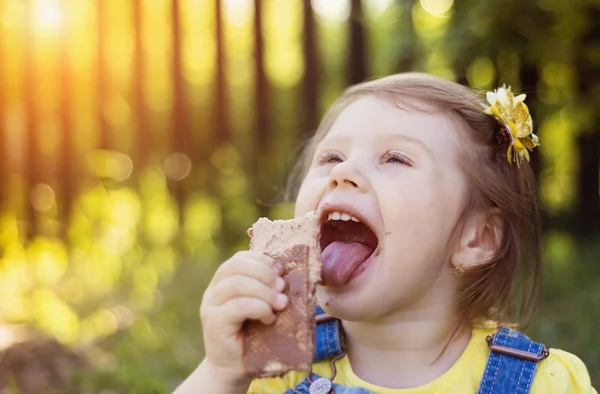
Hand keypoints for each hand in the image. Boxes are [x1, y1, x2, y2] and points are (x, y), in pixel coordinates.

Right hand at [199, 251, 287, 384]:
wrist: (233, 368)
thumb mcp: (260, 306)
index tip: (280, 270)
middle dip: (264, 273)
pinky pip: (237, 306)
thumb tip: (287, 274)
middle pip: (236, 266)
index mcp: (223, 282)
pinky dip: (259, 308)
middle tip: (282, 287)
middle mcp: (213, 291)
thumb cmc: (252, 336)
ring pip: (236, 284)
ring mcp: (211, 306)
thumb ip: (266, 289)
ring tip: (281, 304)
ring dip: (264, 291)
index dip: (261, 260)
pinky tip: (269, 318)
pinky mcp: (214, 323)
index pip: (238, 258)